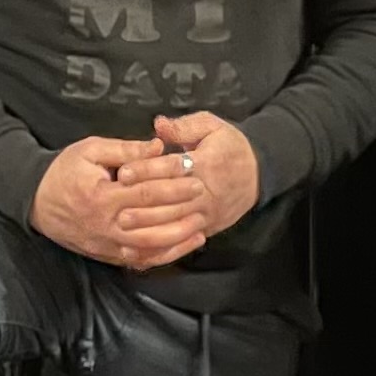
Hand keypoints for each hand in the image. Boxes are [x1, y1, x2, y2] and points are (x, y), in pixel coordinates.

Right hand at [27, 135, 207, 270]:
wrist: (35, 201)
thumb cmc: (64, 171)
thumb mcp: (90, 150)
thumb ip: (125, 149)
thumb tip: (159, 147)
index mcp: (101, 197)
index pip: (145, 190)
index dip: (171, 181)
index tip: (192, 170)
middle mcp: (106, 225)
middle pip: (152, 220)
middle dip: (181, 207)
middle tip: (204, 193)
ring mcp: (107, 244)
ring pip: (149, 247)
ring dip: (178, 237)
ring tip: (201, 224)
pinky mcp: (108, 255)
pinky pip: (140, 260)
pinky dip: (163, 255)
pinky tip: (182, 246)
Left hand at [110, 112, 262, 241]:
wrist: (259, 173)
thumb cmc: (230, 146)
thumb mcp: (212, 126)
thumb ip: (185, 126)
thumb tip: (158, 124)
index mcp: (206, 164)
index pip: (172, 169)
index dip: (146, 170)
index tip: (122, 172)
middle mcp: (206, 193)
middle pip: (171, 201)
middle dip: (143, 206)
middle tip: (115, 209)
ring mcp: (207, 214)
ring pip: (175, 225)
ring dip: (148, 230)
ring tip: (122, 230)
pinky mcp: (207, 228)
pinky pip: (182, 242)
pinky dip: (161, 249)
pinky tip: (142, 251)